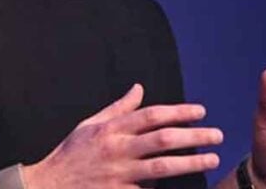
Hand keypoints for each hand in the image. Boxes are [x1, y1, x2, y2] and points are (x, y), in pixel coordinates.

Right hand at [22, 84, 222, 188]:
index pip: (151, 115)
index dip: (178, 112)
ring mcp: (118, 175)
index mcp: (111, 129)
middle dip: (193, 136)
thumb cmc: (71, 154)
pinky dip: (164, 187)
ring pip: (161, 167)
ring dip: (190, 162)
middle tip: (218, 135)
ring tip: (212, 159)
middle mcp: (117, 149)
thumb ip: (118, 108)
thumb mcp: (90, 125)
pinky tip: (185, 185)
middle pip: (163, 139)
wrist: (47, 186)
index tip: (201, 112)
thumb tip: (139, 88)